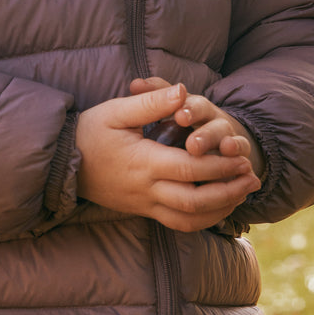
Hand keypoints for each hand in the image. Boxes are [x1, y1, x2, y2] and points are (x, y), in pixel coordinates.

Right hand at [76, 81, 261, 232]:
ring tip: (243, 193)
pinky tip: (219, 204)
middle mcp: (146, 189)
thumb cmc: (89, 132)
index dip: (220, 165)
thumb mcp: (115, 111)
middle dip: (229, 191)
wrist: (61, 163)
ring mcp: (144, 204)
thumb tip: (183, 91)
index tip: (242, 156)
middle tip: (252, 177)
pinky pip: (178, 223)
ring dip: (221, 209)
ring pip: (189, 219)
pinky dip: (203, 218)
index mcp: (142, 163)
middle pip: (195, 201)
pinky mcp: (143, 211)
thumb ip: (151, 102)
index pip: (189, 169)